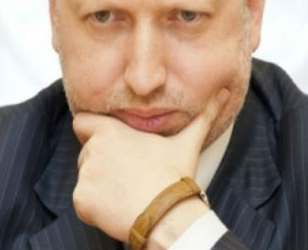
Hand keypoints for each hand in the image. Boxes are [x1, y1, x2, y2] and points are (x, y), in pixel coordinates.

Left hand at [72, 89, 229, 243]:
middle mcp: (92, 149)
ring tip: (127, 192)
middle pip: (86, 154)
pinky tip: (119, 208)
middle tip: (129, 175)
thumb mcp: (188, 142)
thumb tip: (225, 91)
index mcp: (111, 131)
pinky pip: (83, 203)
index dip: (91, 131)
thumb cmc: (174, 177)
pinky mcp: (81, 200)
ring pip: (86, 179)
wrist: (167, 214)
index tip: (109, 144)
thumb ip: (204, 115)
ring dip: (101, 186)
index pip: (82, 122)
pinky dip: (96, 208)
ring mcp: (85, 176)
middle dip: (103, 164)